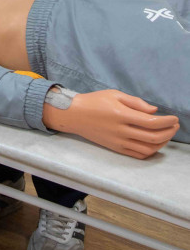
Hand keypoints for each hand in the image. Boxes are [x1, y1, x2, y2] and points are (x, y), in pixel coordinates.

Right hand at [44, 88, 179, 157]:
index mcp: (122, 115)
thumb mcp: (114, 94)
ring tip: (167, 134)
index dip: (167, 122)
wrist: (75, 115)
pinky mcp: (116, 149)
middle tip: (175, 126)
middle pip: (153, 137)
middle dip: (169, 132)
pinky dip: (150, 151)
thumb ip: (136, 102)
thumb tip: (154, 111)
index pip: (151, 122)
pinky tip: (154, 143)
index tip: (175, 118)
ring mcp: (119, 142)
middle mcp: (121, 131)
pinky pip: (138, 155)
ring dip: (162, 143)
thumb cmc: (95, 101)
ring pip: (148, 149)